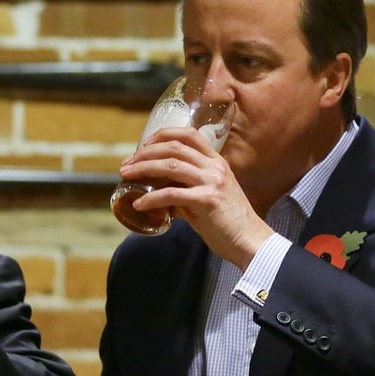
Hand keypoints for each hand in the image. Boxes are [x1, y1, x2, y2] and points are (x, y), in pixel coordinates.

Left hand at [120, 126, 273, 268]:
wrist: (249, 241)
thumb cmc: (227, 222)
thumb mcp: (207, 197)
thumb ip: (185, 190)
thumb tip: (158, 194)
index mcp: (216, 162)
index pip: (188, 135)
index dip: (162, 135)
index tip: (143, 145)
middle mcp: (214, 167)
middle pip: (173, 147)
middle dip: (145, 153)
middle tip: (126, 164)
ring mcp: (211, 182)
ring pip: (170, 166)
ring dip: (143, 168)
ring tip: (125, 175)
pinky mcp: (206, 200)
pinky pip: (171, 195)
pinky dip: (151, 198)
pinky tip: (139, 204)